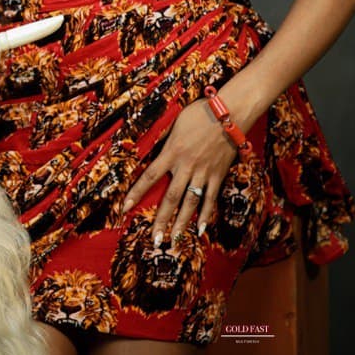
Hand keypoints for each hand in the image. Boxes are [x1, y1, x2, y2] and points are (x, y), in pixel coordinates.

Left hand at [119, 99, 240, 244]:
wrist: (229, 114)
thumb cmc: (200, 113)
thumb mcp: (176, 124)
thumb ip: (167, 142)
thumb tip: (159, 152)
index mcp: (172, 151)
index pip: (150, 176)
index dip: (136, 193)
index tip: (125, 208)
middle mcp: (186, 166)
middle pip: (170, 197)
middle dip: (161, 220)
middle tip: (154, 239)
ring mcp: (203, 173)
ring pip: (190, 203)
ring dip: (181, 224)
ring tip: (173, 240)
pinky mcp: (217, 175)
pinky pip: (210, 199)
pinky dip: (205, 215)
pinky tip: (200, 230)